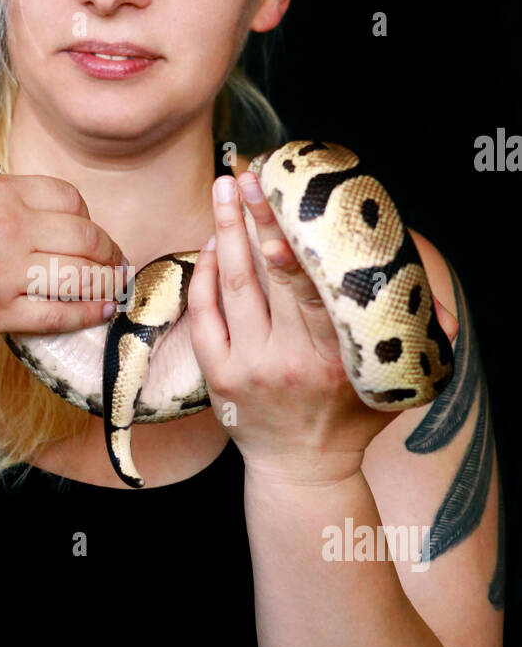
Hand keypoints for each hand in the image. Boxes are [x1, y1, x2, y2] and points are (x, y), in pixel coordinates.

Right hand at [0, 173, 125, 334]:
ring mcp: (7, 273)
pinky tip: (105, 310)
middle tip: (118, 263)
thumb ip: (5, 199)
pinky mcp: (0, 313)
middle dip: (109, 253)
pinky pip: (57, 314)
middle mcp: (12, 230)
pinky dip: (88, 314)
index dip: (88, 217)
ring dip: (108, 282)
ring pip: (80, 276)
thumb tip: (47, 215)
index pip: (67, 199)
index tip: (92, 231)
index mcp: (4, 195)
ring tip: (117, 286)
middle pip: (84, 238)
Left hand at [186, 170, 453, 484]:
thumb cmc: (352, 416)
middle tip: (249, 175)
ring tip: (227, 189)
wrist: (302, 471)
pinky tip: (212, 243)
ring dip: (226, 233)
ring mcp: (248, 367)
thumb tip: (442, 310)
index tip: (285, 214)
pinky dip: (205, 274)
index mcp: (337, 357)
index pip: (313, 294)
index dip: (295, 253)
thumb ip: (420, 345)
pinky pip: (205, 314)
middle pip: (268, 279)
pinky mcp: (218, 375)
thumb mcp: (394, 386)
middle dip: (254, 221)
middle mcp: (289, 361)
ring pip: (233, 287)